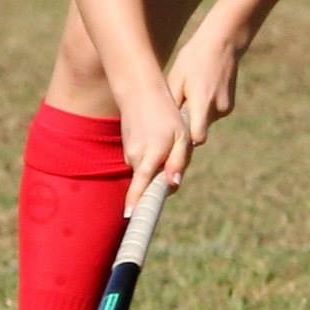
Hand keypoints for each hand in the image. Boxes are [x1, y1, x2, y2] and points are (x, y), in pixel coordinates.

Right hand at [120, 82, 189, 213]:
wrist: (140, 92)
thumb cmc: (166, 114)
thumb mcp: (180, 136)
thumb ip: (178, 161)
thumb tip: (174, 185)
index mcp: (151, 156)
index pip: (140, 186)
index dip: (136, 203)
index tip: (131, 217)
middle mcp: (136, 158)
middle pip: (151, 182)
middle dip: (163, 178)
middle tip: (175, 151)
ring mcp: (130, 154)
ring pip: (148, 171)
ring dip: (159, 165)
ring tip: (168, 139)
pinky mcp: (128, 150)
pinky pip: (143, 162)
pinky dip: (152, 157)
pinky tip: (158, 137)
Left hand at [166, 26, 241, 153]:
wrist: (223, 43)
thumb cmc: (193, 59)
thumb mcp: (176, 79)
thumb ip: (172, 106)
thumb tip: (161, 129)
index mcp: (203, 103)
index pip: (197, 138)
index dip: (184, 142)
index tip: (172, 142)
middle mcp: (218, 109)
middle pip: (198, 132)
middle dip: (186, 129)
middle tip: (174, 116)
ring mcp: (226, 108)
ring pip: (204, 124)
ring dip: (195, 118)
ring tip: (187, 97)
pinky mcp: (230, 106)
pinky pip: (211, 116)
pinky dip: (204, 111)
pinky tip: (199, 93)